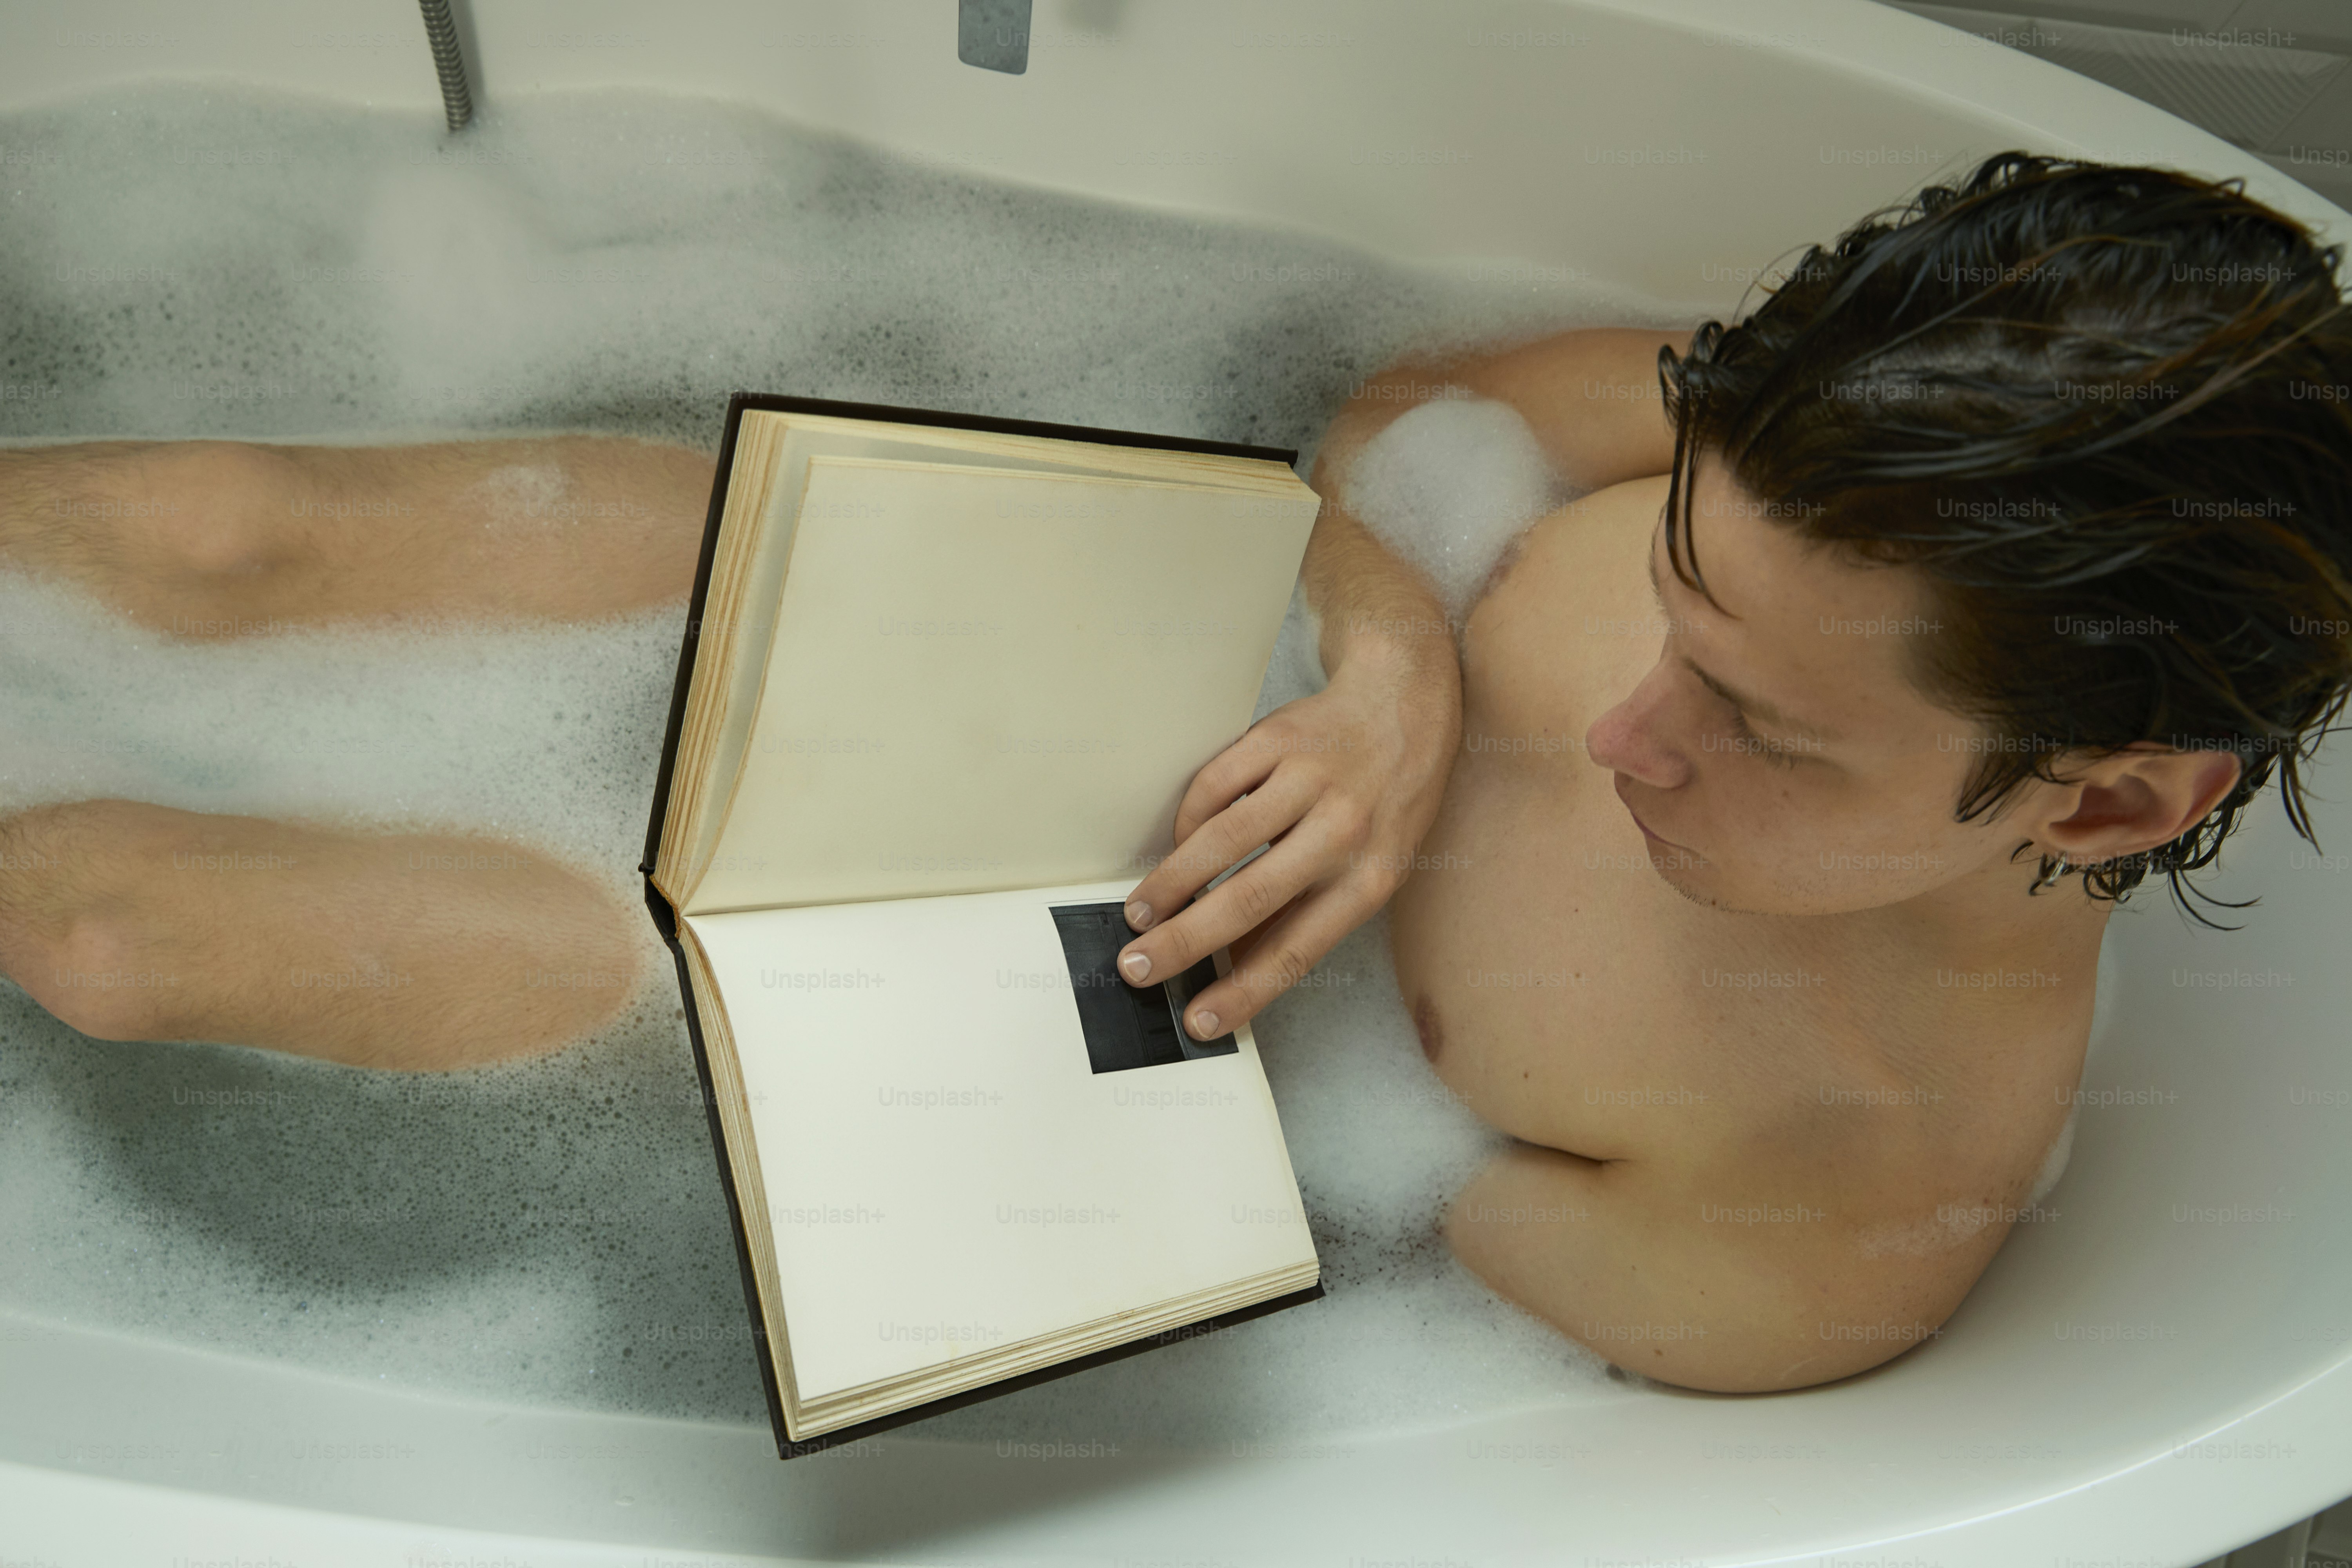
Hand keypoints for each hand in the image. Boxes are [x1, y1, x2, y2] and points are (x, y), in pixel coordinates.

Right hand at [1114, 634, 1462, 1037]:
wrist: (1406, 707)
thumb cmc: (1388, 802)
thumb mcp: (1374, 868)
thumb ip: (1311, 913)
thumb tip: (1240, 966)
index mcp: (1371, 878)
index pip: (1298, 949)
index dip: (1244, 991)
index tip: (1199, 1021)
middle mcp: (1344, 831)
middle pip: (1249, 898)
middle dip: (1184, 943)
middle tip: (1138, 968)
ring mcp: (1310, 780)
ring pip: (1223, 840)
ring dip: (1171, 884)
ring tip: (1140, 913)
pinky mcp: (1278, 739)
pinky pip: (1216, 786)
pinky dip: (1188, 822)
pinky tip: (1179, 845)